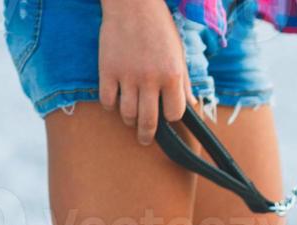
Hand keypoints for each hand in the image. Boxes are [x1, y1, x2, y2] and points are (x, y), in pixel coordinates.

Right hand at [98, 0, 190, 144]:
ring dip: (130, 120)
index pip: (174, 114)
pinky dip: (111, 105)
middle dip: (147, 134)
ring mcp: (127, 76)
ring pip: (127, 114)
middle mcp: (150, 79)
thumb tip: (190, 105)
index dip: (171, 117)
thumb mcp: (179, 54)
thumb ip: (183, 81)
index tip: (168, 116)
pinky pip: (107, 100)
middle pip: (149, 121)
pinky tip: (115, 102)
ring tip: (131, 120)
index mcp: (172, 76)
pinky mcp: (106, 70)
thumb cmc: (159, 28)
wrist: (132, 4)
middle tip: (145, 139)